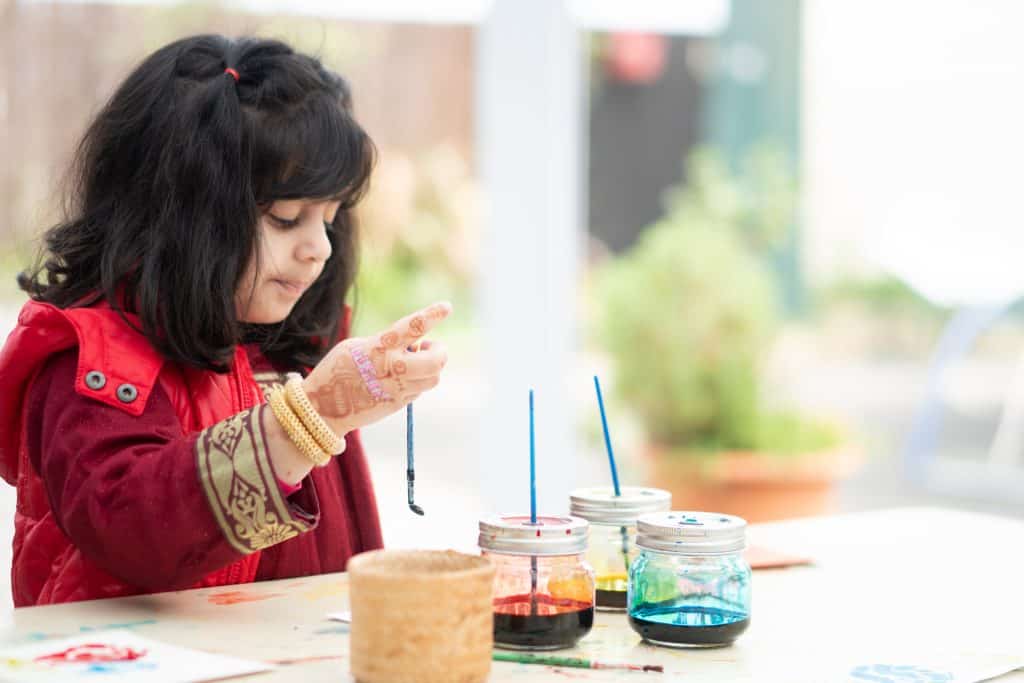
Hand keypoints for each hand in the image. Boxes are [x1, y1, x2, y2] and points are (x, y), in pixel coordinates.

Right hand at [302, 302, 450, 434]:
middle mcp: (391, 369)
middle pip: (435, 361)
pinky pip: (420, 390)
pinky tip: (400, 379)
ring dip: (430, 367)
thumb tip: (416, 344)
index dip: (431, 315)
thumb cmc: (339, 370)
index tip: (447, 307)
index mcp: (378, 347)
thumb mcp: (357, 347)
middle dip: (439, 351)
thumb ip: (386, 342)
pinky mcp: (398, 404)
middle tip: (428, 347)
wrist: (324, 409)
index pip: (412, 328)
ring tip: (412, 362)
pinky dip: (418, 381)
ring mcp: (396, 389)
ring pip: (433, 377)